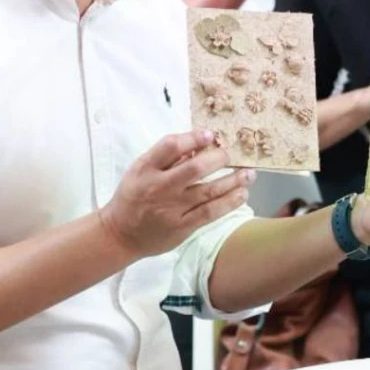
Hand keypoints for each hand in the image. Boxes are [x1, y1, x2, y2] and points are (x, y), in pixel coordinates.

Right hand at [98, 130, 252, 257]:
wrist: (120, 234)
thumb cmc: (134, 196)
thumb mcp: (141, 170)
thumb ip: (167, 158)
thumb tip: (198, 144)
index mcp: (146, 168)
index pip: (170, 146)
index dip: (193, 137)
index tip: (211, 135)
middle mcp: (160, 187)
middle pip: (194, 168)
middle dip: (218, 158)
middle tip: (230, 155)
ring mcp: (172, 208)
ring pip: (208, 191)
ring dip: (233, 181)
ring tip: (249, 174)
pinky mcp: (182, 227)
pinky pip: (210, 212)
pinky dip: (229, 202)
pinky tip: (242, 194)